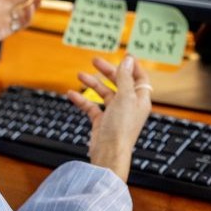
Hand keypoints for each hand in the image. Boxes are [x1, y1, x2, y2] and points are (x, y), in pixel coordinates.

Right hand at [67, 56, 150, 181]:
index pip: (139, 78)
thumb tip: (128, 60)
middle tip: (95, 61)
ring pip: (104, 94)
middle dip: (107, 71)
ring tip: (80, 75)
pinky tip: (71, 94)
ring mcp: (115, 114)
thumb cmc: (121, 128)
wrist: (109, 154)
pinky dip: (82, 100)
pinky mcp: (102, 123)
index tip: (123, 56)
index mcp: (140, 99)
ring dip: (93, 84)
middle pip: (119, 83)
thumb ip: (124, 78)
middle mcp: (129, 106)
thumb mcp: (124, 97)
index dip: (132, 66)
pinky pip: (91, 107)